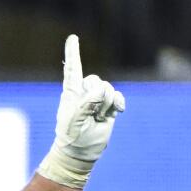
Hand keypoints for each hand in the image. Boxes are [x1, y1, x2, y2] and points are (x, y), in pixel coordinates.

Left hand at [36, 35, 124, 189]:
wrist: (81, 153)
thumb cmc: (71, 137)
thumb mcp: (74, 121)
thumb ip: (85, 104)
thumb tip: (100, 91)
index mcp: (71, 94)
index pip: (73, 70)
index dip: (73, 53)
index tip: (72, 37)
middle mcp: (84, 93)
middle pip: (96, 80)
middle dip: (97, 95)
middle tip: (91, 113)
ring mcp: (97, 100)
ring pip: (109, 89)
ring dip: (105, 105)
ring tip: (96, 119)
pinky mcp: (109, 107)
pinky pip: (119, 97)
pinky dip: (118, 104)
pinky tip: (115, 113)